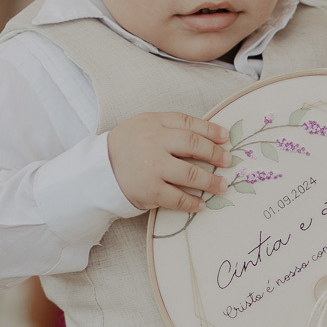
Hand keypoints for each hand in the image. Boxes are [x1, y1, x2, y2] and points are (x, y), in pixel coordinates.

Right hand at [107, 111, 231, 212]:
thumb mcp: (143, 126)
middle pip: (194, 145)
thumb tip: (207, 137)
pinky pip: (178, 198)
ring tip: (222, 186)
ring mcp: (153, 167)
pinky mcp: (150, 190)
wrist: (98, 171)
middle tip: (228, 161)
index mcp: (153, 122)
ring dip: (211, 181)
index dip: (210, 130)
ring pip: (191, 173)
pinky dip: (193, 202)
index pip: (189, 123)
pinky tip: (202, 204)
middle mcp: (154, 142)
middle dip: (215, 154)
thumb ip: (169, 127)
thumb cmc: (126, 147)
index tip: (225, 137)